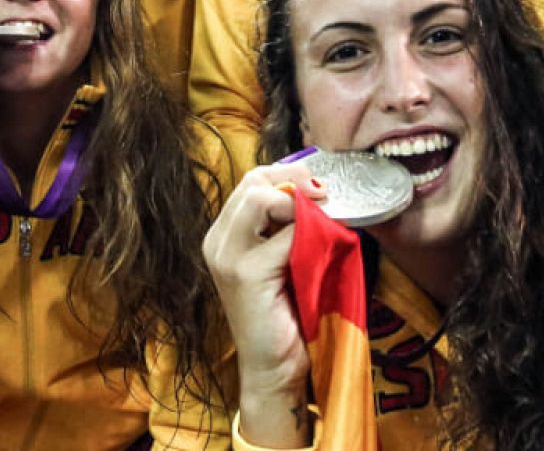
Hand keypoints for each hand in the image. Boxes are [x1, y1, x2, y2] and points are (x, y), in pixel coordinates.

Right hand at [203, 164, 325, 445]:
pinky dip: (308, 233)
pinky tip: (323, 246)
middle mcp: (218, 240)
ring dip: (298, 200)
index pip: (252, 182)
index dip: (288, 174)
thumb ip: (290, 229)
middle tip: (325, 195)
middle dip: (294, 178)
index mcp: (225, 235)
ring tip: (323, 214)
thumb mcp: (285, 260)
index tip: (319, 188)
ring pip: (258, 196)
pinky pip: (284, 235)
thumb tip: (320, 195)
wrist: (274, 369)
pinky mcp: (245, 274)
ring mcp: (227, 256)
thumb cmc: (286, 315)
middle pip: (253, 181)